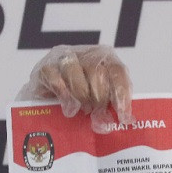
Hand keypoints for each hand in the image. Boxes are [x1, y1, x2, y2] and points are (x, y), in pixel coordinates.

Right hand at [18, 45, 133, 132]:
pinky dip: (64, 94)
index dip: (121, 94)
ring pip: (73, 72)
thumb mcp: (104, 97)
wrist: (52, 96)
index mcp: (105, 58)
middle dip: (99, 97)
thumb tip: (126, 119)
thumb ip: (114, 103)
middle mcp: (85, 54)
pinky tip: (69, 108)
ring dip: (81, 95)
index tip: (122, 115)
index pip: (117, 71)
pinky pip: (54, 77)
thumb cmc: (84, 97)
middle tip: (98, 114)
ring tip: (84, 110)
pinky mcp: (45, 67)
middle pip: (96, 72)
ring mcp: (64, 58)